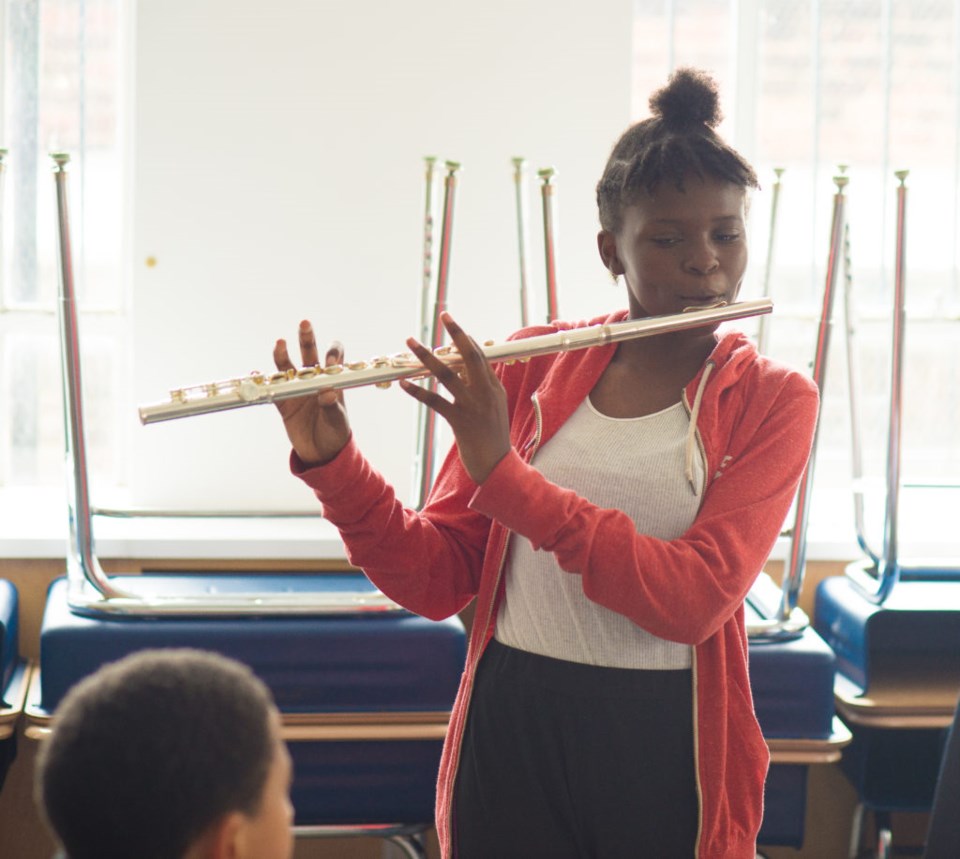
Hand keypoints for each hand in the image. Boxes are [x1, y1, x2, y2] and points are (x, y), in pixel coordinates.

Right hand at [272, 320, 350, 465]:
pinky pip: (270, 390)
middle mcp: (313, 380)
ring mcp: (297, 389)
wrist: (321, 452)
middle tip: (305, 324)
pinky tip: (255, 375)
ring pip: (287, 367)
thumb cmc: (335, 432)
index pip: (334, 359)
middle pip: (309, 354)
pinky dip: (262, 382)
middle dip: (307, 338)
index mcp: (332, 381)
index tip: (330, 360)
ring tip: (280, 343)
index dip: (333, 354)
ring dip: (283, 355)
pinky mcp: (283, 403)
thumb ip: (332, 407)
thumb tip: (327, 394)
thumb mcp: (337, 421)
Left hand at [400, 312, 510, 483]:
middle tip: (443, 315)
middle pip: (469, 356)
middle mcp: (486, 393)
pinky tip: (403, 384)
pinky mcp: (460, 421)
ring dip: (426, 357)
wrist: (498, 467)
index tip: (451, 323)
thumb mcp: (493, 410)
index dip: (465, 338)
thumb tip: (464, 372)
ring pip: (447, 374)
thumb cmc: (493, 439)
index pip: (480, 355)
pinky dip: (418, 391)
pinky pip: (435, 402)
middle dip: (456, 334)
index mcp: (494, 388)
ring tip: (411, 342)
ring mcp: (473, 406)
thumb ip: (481, 389)